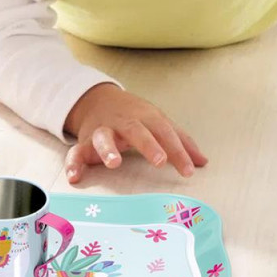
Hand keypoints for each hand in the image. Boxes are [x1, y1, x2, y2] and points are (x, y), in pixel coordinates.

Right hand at [63, 83, 206, 183]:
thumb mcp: (158, 122)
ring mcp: (103, 130)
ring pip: (103, 136)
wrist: (97, 99)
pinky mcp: (85, 142)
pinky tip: (74, 177)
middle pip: (136, 131)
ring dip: (107, 149)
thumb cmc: (134, 116)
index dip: (178, 151)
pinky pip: (76, 151)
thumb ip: (180, 141)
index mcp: (145, 117)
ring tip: (113, 164)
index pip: (165, 133)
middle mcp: (124, 122)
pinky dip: (73, 163)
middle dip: (148, 145)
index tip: (189, 171)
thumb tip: (203, 162)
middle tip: (159, 161)